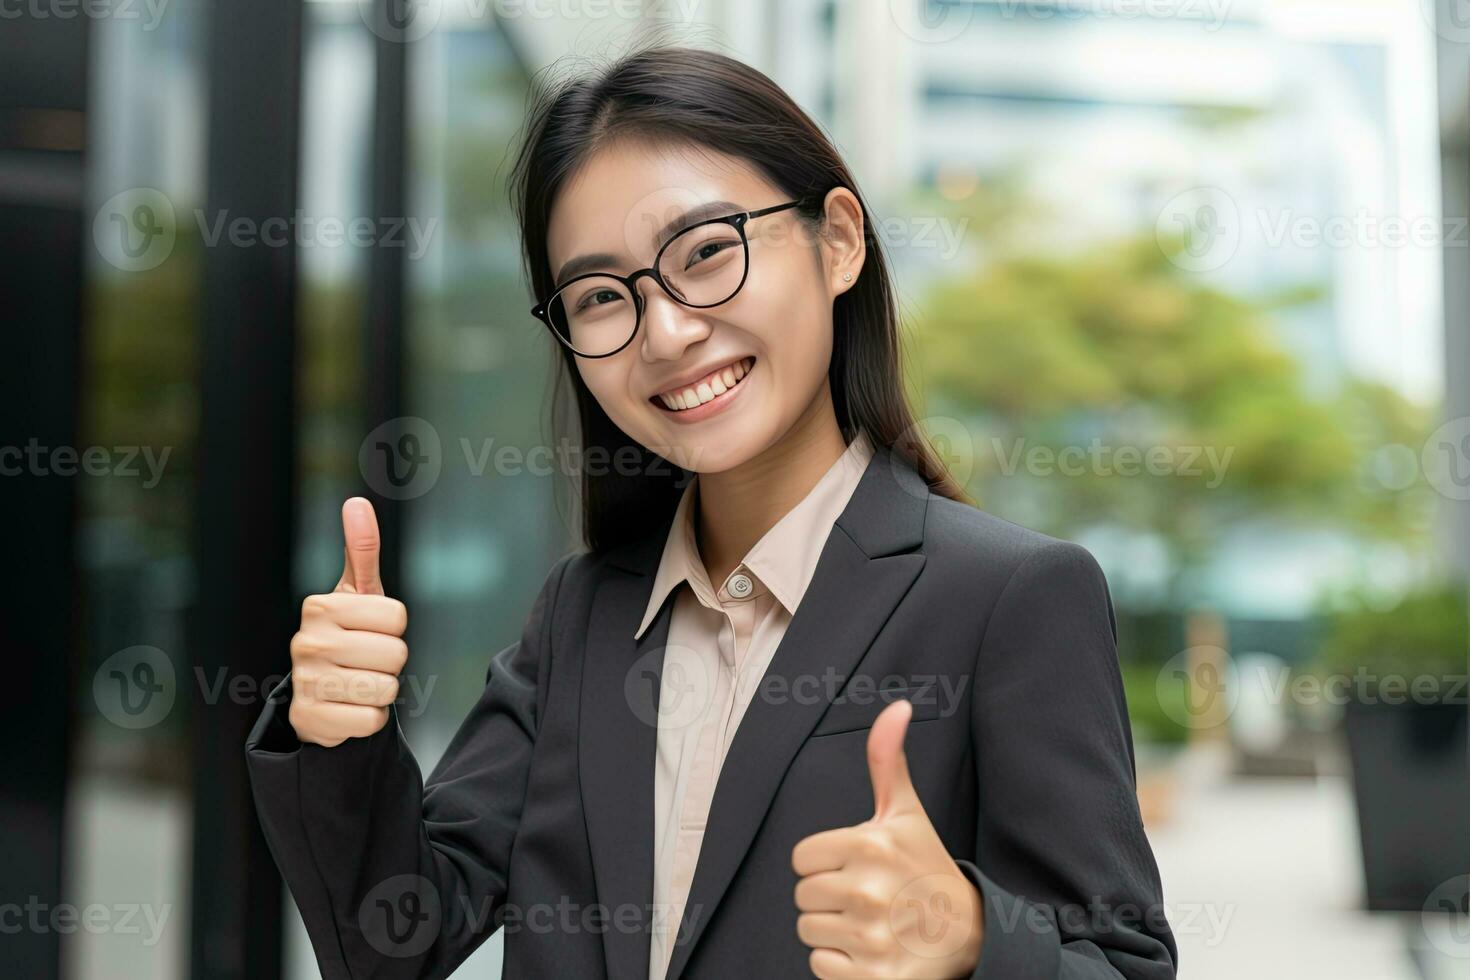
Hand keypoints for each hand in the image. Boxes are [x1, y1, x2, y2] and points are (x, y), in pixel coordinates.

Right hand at [287, 497, 408, 746]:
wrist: (317, 695)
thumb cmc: (346, 636)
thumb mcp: (356, 594)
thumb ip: (361, 550)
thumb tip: (357, 503)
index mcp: (320, 607)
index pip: (397, 618)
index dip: (394, 628)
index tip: (371, 630)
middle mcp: (307, 642)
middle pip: (395, 654)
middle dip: (389, 661)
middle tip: (366, 660)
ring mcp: (306, 682)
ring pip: (385, 688)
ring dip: (382, 690)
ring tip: (358, 682)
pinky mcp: (311, 719)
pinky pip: (372, 720)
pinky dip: (370, 718)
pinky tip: (350, 706)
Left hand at [792, 699, 983, 978]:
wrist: (970, 934)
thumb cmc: (926, 867)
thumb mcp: (907, 813)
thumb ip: (887, 760)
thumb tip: (897, 706)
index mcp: (869, 845)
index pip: (801, 858)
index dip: (825, 862)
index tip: (859, 866)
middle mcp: (868, 890)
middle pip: (802, 895)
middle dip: (828, 897)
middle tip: (868, 897)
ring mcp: (871, 937)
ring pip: (808, 931)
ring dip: (833, 930)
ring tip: (870, 923)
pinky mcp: (872, 978)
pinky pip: (820, 966)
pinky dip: (840, 965)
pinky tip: (870, 952)